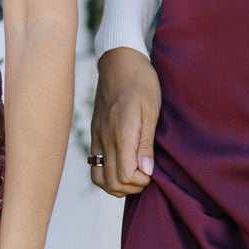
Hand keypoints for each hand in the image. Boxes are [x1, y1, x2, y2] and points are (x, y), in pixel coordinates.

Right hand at [90, 46, 160, 196]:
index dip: (142, 181)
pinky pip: (95, 166)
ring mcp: (97, 138)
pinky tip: (123, 166)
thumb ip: (146, 143)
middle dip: (132, 187)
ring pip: (100, 179)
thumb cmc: (140, 82)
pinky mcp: (95, 134)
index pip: (126, 175)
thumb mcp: (151, 110)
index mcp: (121, 134)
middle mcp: (105, 139)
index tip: (153, 172)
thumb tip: (146, 171)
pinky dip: (108, 175)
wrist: (118, 61)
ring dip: (118, 185)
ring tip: (135, 175)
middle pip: (112, 182)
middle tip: (147, 176)